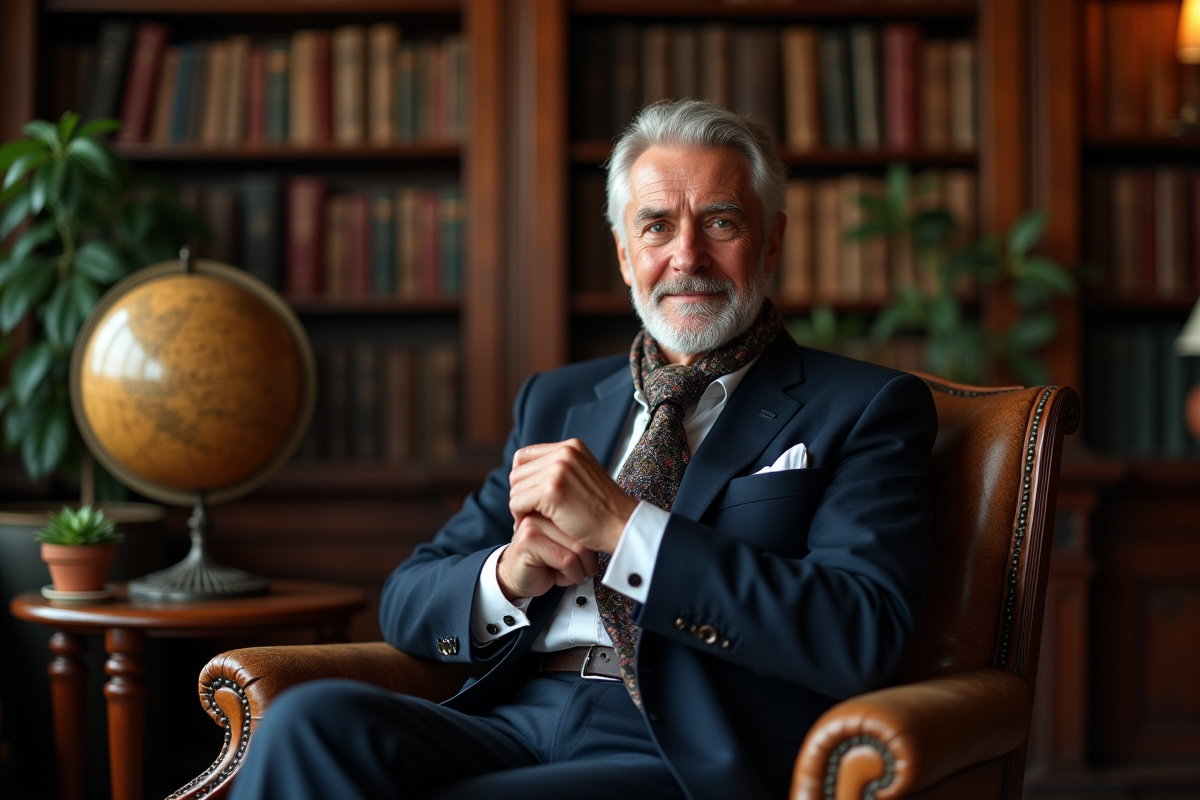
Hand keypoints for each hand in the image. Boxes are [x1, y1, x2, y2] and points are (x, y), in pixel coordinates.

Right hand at [497, 515, 598, 600]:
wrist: (518, 577)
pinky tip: (565, 577)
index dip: (593, 542)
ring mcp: (532, 525)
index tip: (591, 556)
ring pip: (576, 547)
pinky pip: (565, 559)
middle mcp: (540, 512)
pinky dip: (572, 573)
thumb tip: (608, 534)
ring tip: (575, 573)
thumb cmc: (545, 562)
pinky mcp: (529, 542)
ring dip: (581, 568)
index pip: (585, 519)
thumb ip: (581, 533)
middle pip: (582, 533)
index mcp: (551, 507)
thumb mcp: (568, 544)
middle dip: (590, 558)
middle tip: (587, 569)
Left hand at [508, 439, 638, 554]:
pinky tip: (535, 524)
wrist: (623, 526)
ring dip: (520, 507)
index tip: (531, 498)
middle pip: (517, 472)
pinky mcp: (551, 491)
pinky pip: (517, 502)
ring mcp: (558, 470)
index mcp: (571, 447)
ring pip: (515, 488)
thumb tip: (523, 474)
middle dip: (520, 494)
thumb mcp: (583, 477)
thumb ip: (560, 469)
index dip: (523, 479)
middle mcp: (564, 452)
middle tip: (531, 513)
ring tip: (535, 520)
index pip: (524, 456)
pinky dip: (520, 516)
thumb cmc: (603, 510)